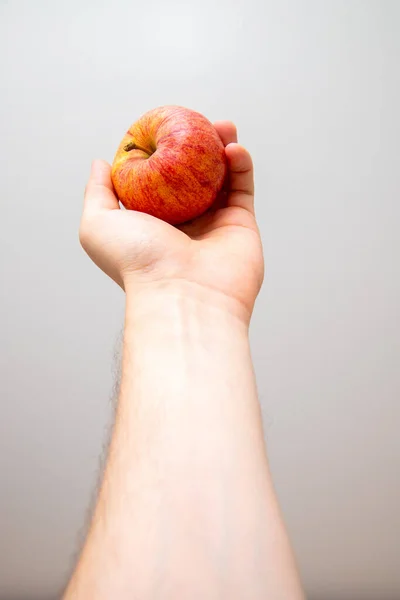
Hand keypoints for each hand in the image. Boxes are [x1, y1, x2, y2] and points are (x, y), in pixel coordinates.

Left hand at [80, 122, 263, 321]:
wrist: (182, 295)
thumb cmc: (137, 262)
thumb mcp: (98, 224)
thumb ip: (97, 192)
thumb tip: (101, 163)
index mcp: (151, 221)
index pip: (157, 178)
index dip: (160, 150)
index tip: (164, 126)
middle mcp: (182, 222)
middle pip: (191, 173)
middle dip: (195, 145)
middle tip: (197, 123)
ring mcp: (213, 223)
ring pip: (220, 177)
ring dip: (222, 147)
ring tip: (222, 126)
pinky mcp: (240, 225)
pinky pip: (243, 188)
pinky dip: (241, 164)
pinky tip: (233, 147)